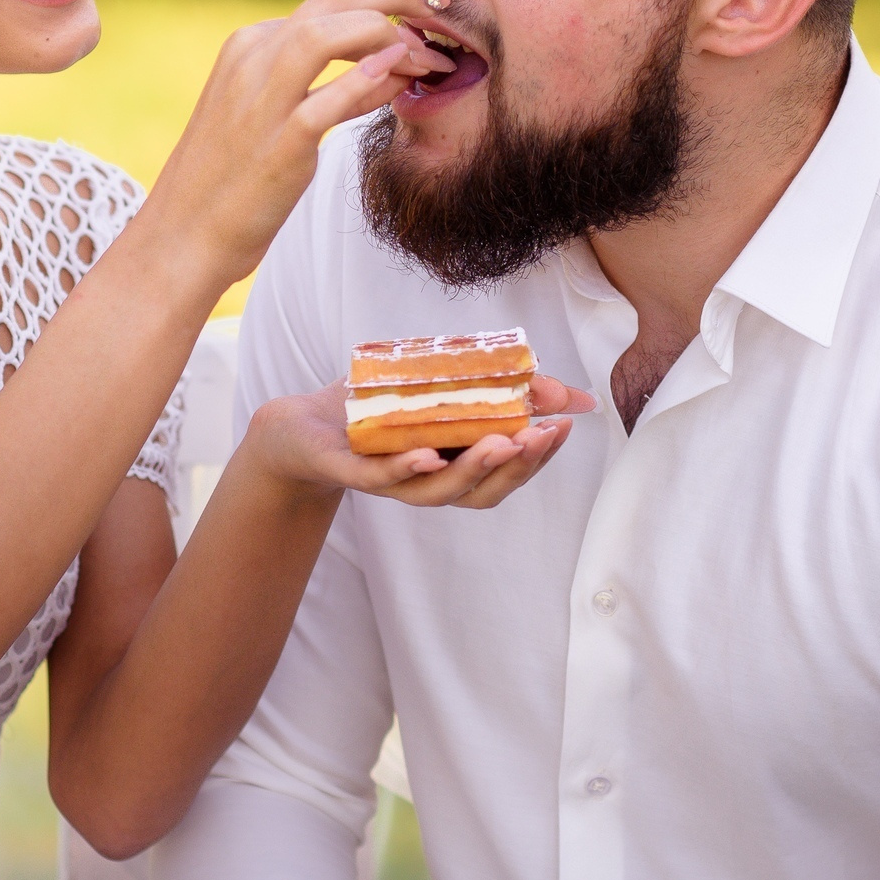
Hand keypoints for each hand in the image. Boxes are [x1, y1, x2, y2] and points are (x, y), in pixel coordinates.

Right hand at [145, 0, 450, 281]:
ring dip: (390, 35)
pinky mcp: (277, 144)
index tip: (430, 16)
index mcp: (250, 45)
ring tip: (431, 57)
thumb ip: (325, 85)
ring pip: (328, 33)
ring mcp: (260, 99)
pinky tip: (404, 79)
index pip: (331, 0)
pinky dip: (370, 82)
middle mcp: (252, 58)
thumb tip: (390, 66)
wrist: (182, 236)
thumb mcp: (276, 115)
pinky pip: (329, 99)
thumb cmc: (235, 180)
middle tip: (444, 14)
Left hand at [244, 375, 597, 510]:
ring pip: (439, 491)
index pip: (507, 474)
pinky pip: (384, 479)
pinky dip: (408, 470)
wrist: (304, 423)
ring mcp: (392, 481)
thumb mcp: (450, 388)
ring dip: (475, 469)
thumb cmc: (381, 409)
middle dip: (518, 465)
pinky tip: (429, 456)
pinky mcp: (353, 472)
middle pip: (482, 490)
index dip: (539, 457)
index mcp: (454, 466)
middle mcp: (429, 482)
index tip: (565, 426)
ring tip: (504, 444)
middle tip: (543, 436)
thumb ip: (508, 391)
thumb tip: (576, 397)